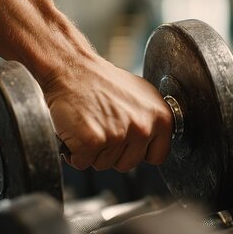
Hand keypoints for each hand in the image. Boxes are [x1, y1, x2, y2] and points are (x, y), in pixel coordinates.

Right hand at [42, 56, 172, 171]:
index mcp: (161, 117)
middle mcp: (143, 127)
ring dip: (92, 151)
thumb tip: (155, 138)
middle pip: (128, 164)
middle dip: (112, 151)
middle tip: (102, 124)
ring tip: (90, 123)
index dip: (138, 151)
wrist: (71, 68)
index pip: (158, 155)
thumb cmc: (101, 80)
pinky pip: (82, 163)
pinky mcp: (93, 142)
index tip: (127, 140)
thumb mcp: (140, 95)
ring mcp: (118, 135)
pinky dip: (74, 151)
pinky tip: (76, 130)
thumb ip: (151, 120)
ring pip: (104, 165)